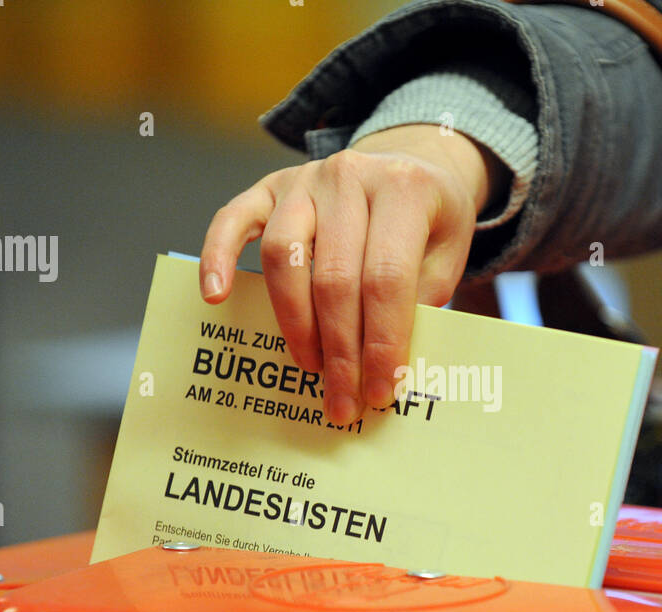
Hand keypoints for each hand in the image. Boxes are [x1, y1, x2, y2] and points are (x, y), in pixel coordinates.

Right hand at [200, 124, 502, 424]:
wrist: (409, 162)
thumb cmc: (427, 222)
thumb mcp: (445, 256)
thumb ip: (418, 303)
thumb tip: (382, 368)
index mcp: (404, 190)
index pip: (386, 278)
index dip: (381, 341)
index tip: (379, 390)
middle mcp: (349, 176)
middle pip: (334, 276)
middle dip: (339, 349)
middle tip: (342, 398)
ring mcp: (304, 179)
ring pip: (284, 255)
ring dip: (295, 322)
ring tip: (310, 365)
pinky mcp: (268, 187)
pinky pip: (234, 220)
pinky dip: (218, 256)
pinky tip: (216, 295)